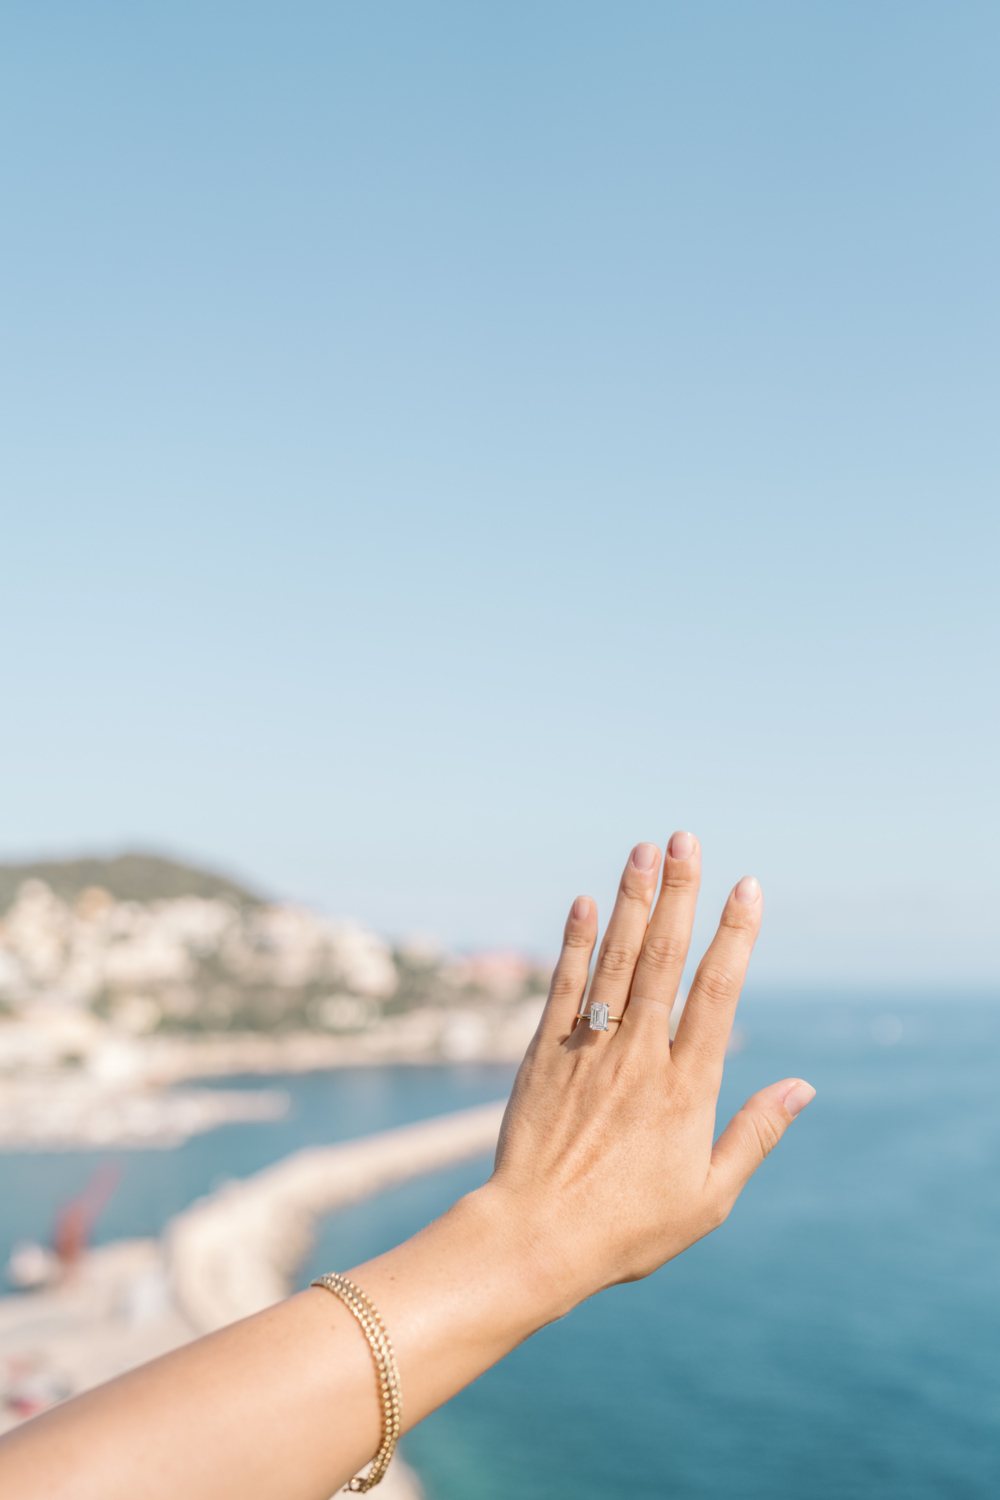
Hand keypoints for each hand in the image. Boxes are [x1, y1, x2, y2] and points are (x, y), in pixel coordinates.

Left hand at [490, 833, 813, 1309]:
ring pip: (614, 961)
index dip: (734, 935)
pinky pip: (562, 988)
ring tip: (643, 850)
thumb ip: (754, 1134)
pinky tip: (583, 903)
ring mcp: (589, 1051)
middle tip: (686, 839)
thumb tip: (802, 1087)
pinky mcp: (543, 1055)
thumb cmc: (627, 1229)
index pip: (716, 993)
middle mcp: (639, 1057)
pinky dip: (573, 943)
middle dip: (679, 894)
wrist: (535, 1240)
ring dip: (630, 902)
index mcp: (686, 1088)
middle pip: (663, 960)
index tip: (748, 887)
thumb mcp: (709, 1196)